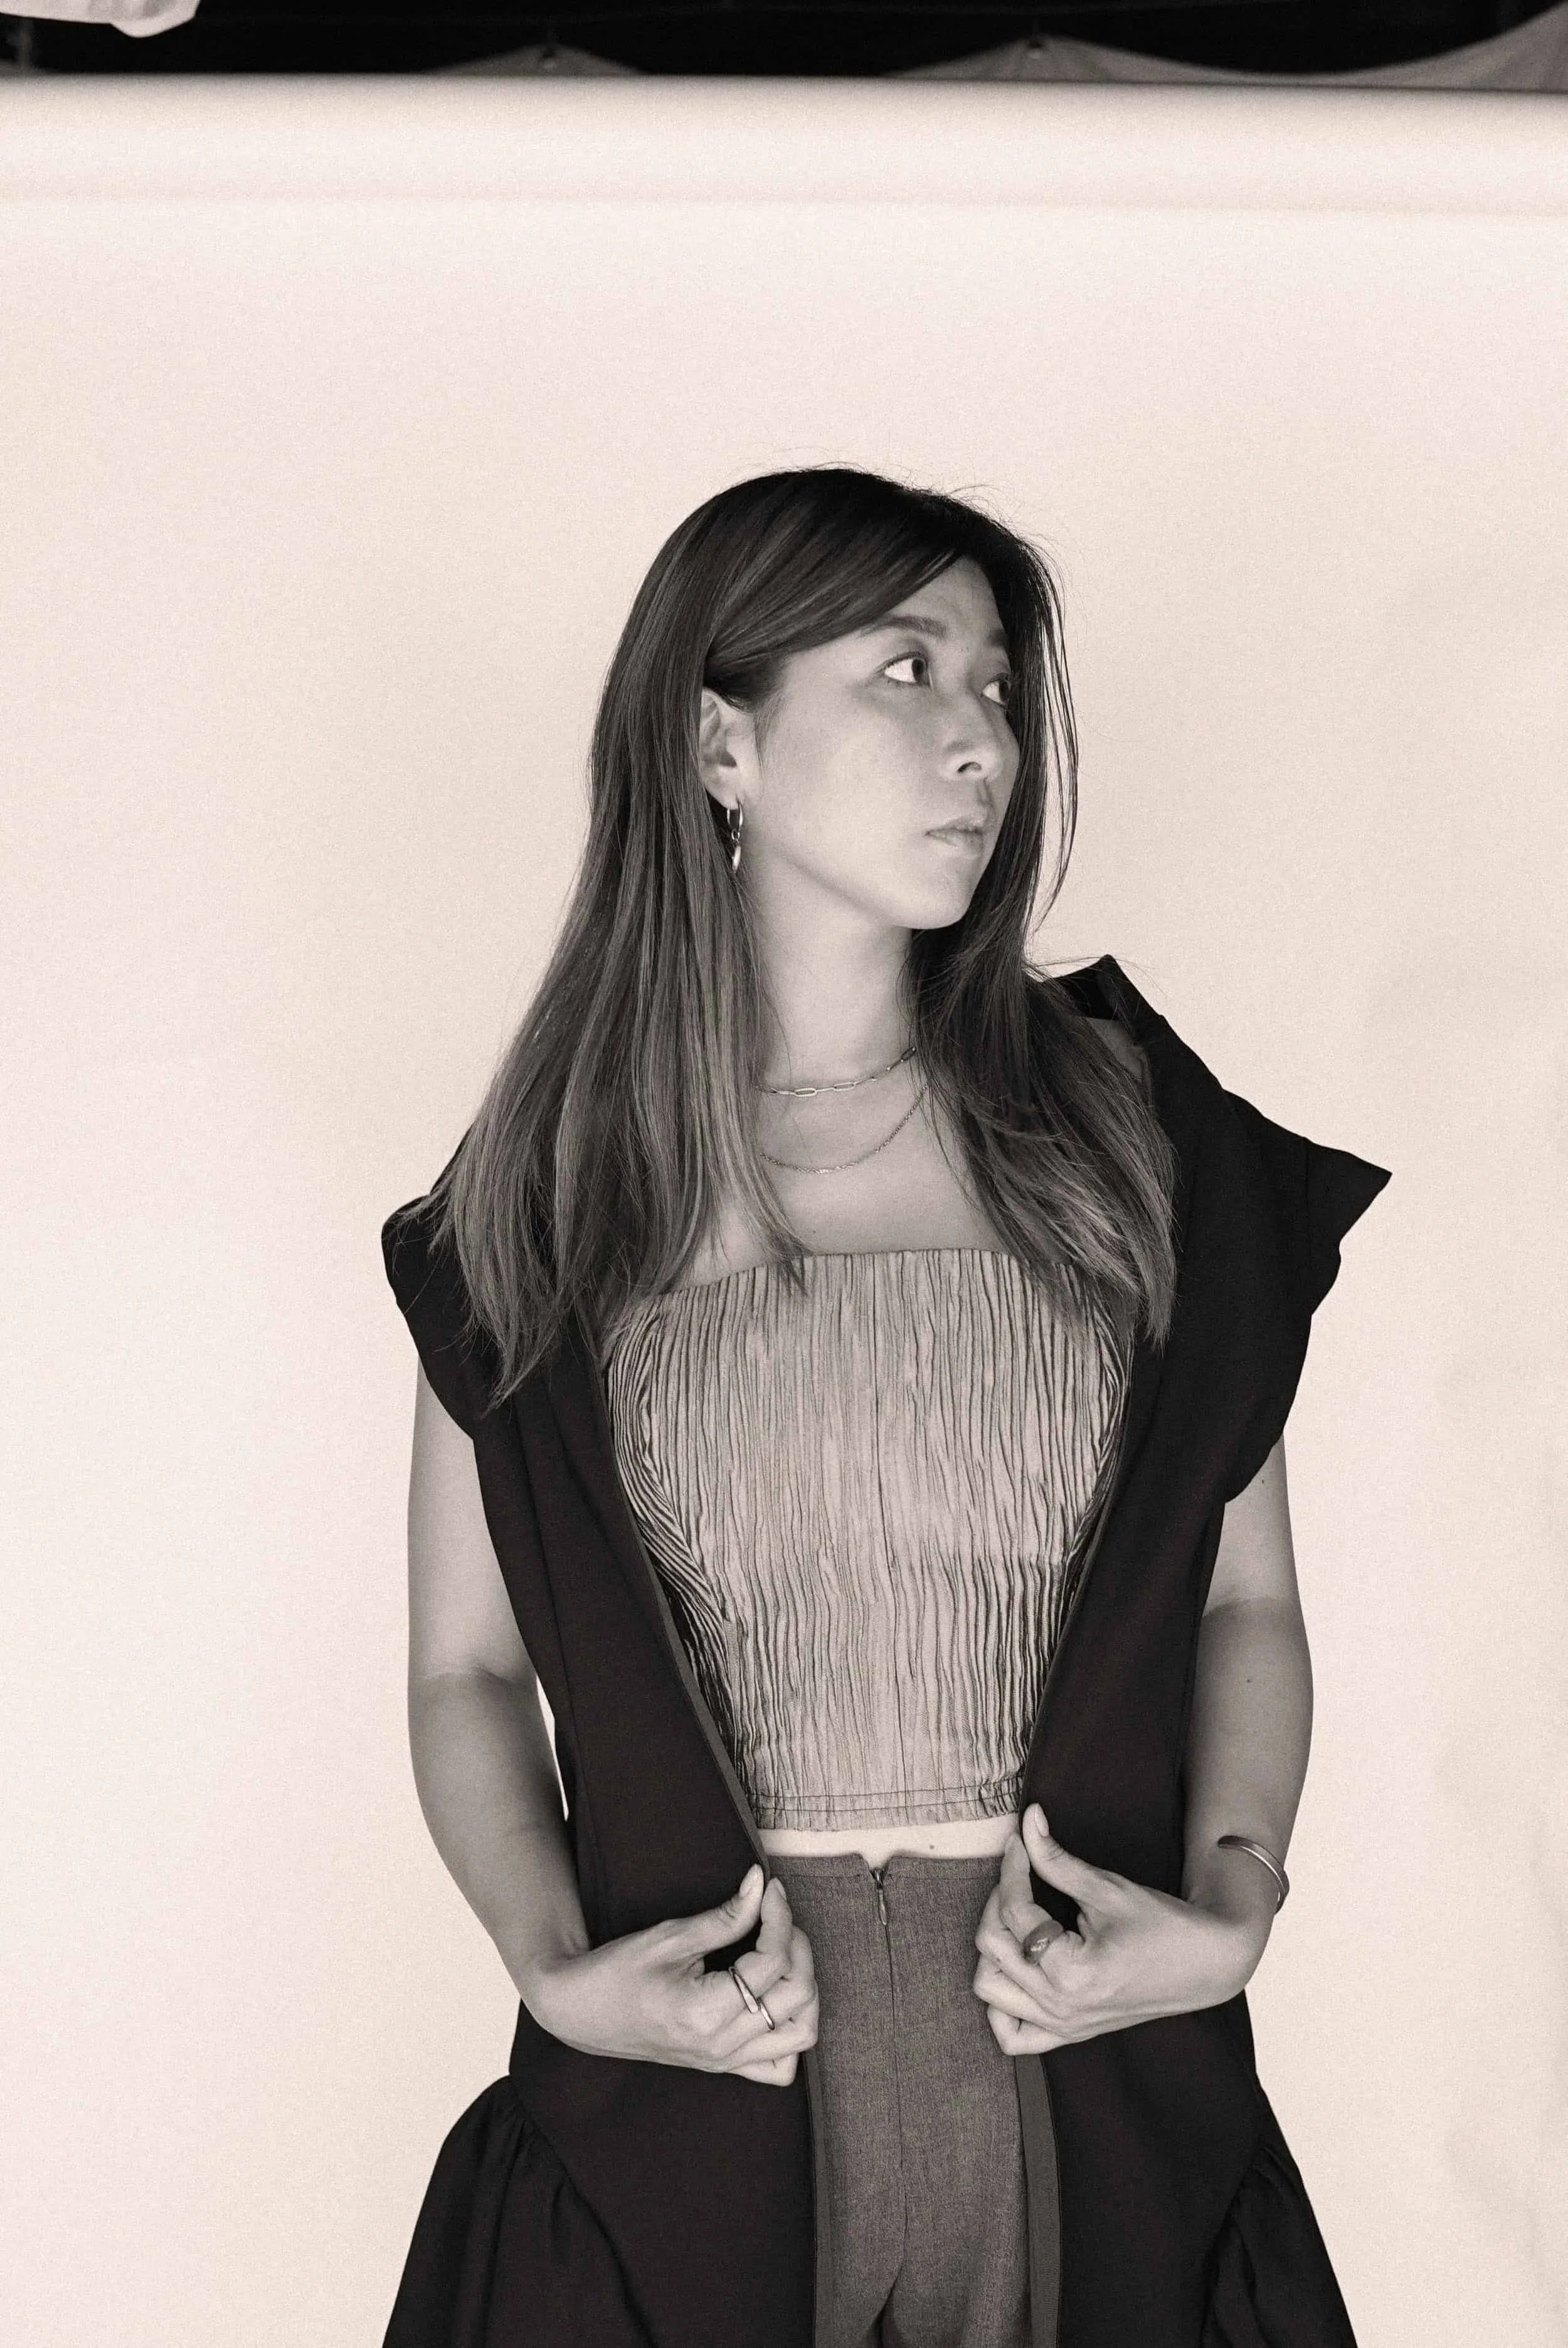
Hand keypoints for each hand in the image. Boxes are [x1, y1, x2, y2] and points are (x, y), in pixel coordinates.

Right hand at [526, 1865, 818, 2086]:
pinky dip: (790, 2032)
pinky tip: (775, 1999)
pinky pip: (780, 2065)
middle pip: (797, 1995)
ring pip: (801, 2033)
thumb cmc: (618, 1971)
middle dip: (797, 1946)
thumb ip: (725, 1917)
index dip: (780, 1917)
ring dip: (804, 1988)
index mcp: (705, 2013)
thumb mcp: (670, 1936)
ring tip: (782, 1953)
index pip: (772, 1962)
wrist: (584, 2011)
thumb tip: (761, 1885)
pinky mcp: (724, 2065)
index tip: (771, 1889)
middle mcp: (722, 2046)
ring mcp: (726, 2061)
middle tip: (775, 1915)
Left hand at [972, 1806, 1271, 2056]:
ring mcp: (1063, 2026)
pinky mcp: (1069, 2033)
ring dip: (993, 1950)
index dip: (1012, 1867)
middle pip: (992, 1947)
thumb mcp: (1106, 1888)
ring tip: (1017, 1919)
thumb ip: (1056, 1859)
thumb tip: (1027, 1820)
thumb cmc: (1161, 1925)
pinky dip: (1000, 2007)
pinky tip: (1015, 1972)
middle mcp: (1060, 2006)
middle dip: (998, 1901)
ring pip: (989, 1990)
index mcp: (1070, 1972)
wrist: (1203, 1964)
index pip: (1015, 1912)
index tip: (1017, 1842)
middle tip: (1019, 1874)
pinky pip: (1013, 2036)